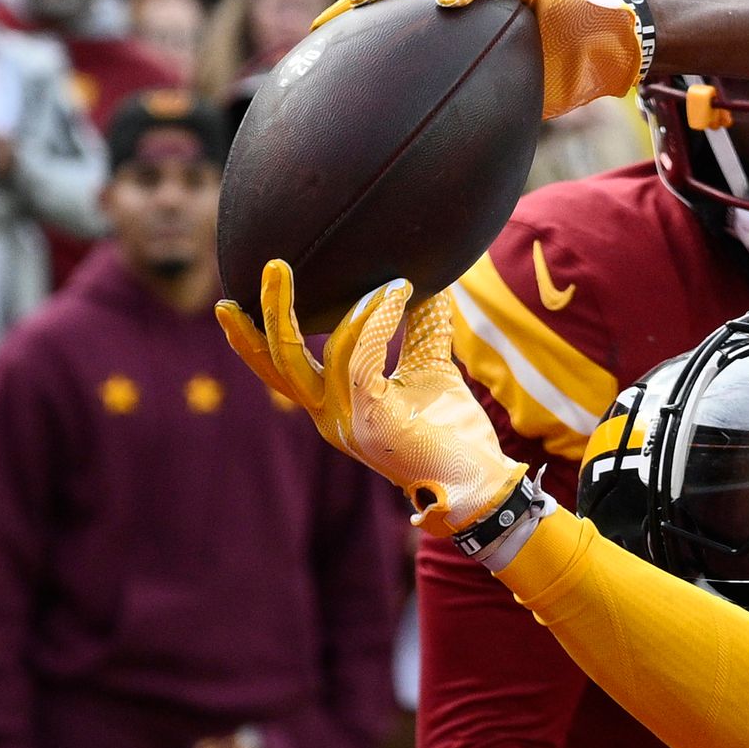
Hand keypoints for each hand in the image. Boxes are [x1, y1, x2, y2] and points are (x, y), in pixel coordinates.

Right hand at [220, 267, 522, 530]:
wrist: (481, 484)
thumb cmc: (453, 433)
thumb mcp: (430, 369)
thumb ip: (420, 328)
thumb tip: (428, 280)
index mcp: (332, 405)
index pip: (282, 365)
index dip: (268, 326)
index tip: (278, 278)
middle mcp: (329, 416)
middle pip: (277, 362)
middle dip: (267, 312)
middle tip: (272, 264)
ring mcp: (345, 422)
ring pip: (314, 358)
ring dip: (343, 310)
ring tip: (381, 280)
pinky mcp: (370, 423)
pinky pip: (357, 361)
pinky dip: (373, 322)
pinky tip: (396, 295)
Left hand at [307, 0, 643, 117]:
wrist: (606, 50)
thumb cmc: (556, 75)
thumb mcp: (501, 93)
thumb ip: (467, 101)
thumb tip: (432, 155)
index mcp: (458, 17)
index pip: (400, 13)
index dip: (363, 28)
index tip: (326, 52)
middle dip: (363, 0)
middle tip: (328, 23)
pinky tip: (447, 1)